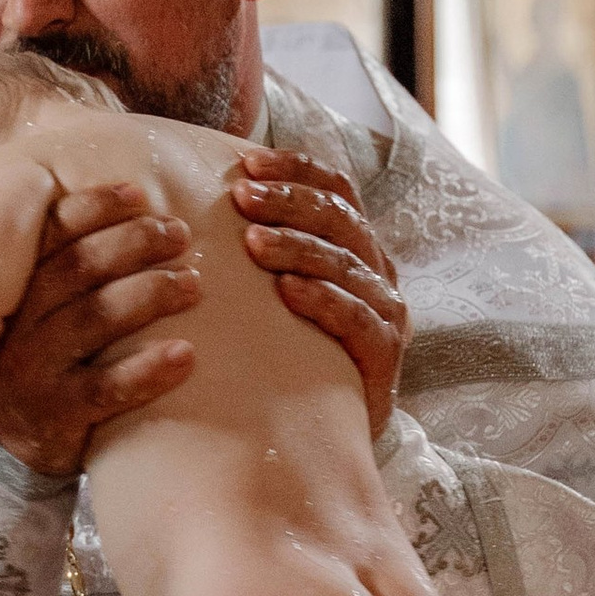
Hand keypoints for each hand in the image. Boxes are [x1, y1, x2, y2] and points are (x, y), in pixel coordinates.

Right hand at [0, 183, 202, 480]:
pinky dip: (149, 369)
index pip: (49, 235)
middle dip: (134, 242)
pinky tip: (187, 354)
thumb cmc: (35, 366)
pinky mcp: (55, 417)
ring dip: (151, 293)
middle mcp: (12, 328)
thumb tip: (124, 206)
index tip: (140, 194)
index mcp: (7, 291)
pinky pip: (107, 388)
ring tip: (194, 283)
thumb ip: (56, 270)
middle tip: (180, 234)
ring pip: (95, 319)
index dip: (95, 208)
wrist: (4, 455)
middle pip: (78, 269)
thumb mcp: (28, 316)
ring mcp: (30, 374)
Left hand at [232, 150, 406, 436]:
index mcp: (357, 245)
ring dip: (298, 247)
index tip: (248, 163)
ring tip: (253, 241)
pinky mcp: (385, 354)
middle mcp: (377, 271)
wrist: (325, 432)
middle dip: (289, 201)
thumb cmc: (292, 350)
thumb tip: (209, 197)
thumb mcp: (280, 290)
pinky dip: (323, 300)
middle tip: (241, 197)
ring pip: (346, 264)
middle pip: (340, 218)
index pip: (336, 190)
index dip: (296, 169)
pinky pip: (357, 318)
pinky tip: (287, 292)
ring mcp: (385, 312)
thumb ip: (263, 247)